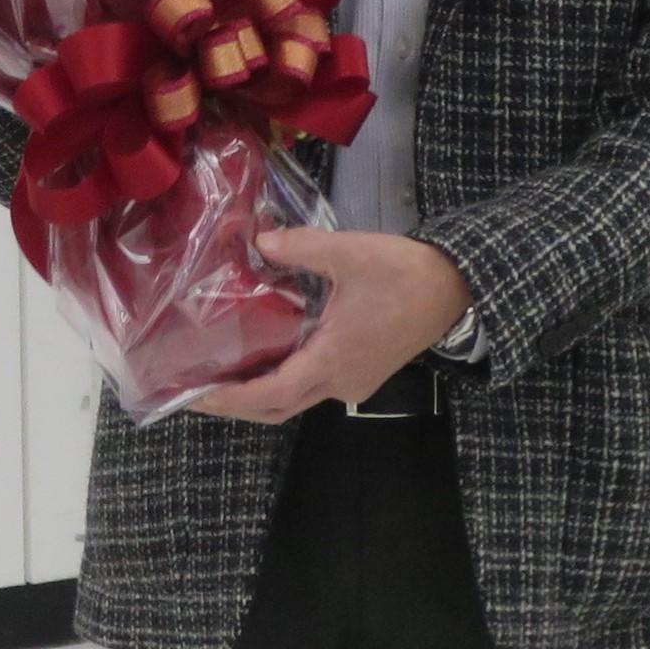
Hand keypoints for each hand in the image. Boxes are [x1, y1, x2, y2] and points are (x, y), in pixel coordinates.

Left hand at [195, 228, 472, 424]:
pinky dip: (280, 383)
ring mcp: (352, 383)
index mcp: (332, 360)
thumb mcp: (349, 252)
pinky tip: (260, 359)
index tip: (193, 395)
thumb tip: (259, 240)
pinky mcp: (360, 374)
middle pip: (276, 408)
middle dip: (233, 406)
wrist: (457, 289)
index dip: (229, 398)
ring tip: (218, 377)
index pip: (270, 393)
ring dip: (256, 396)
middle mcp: (339, 383)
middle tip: (192, 392)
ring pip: (294, 401)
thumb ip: (300, 247)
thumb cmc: (404, 273)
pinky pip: (311, 388)